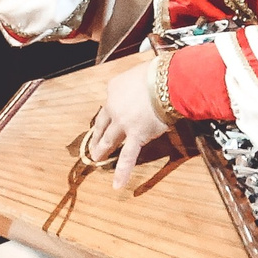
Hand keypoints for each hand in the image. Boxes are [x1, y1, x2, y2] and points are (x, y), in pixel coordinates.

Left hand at [87, 60, 171, 189]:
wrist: (164, 81)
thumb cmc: (158, 73)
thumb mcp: (141, 72)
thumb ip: (138, 83)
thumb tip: (146, 86)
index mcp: (114, 89)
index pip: (110, 102)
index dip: (110, 111)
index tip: (110, 116)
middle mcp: (114, 107)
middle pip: (103, 124)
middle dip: (97, 134)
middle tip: (93, 142)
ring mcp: (123, 124)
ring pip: (109, 140)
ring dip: (102, 150)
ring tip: (96, 158)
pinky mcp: (136, 137)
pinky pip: (128, 157)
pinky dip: (122, 171)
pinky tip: (117, 185)